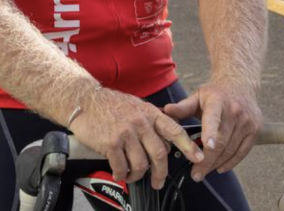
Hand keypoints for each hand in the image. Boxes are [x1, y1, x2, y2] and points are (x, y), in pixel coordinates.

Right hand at [70, 88, 203, 189]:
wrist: (84, 101)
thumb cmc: (111, 105)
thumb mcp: (137, 107)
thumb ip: (151, 121)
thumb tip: (164, 141)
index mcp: (151, 114)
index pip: (175, 131)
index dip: (188, 146)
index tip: (198, 157)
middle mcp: (141, 123)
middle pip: (159, 154)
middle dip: (161, 173)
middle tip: (158, 182)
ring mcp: (126, 133)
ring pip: (141, 164)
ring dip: (137, 176)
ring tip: (132, 177)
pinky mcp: (111, 143)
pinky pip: (121, 167)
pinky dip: (121, 174)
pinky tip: (119, 173)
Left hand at [163, 81, 262, 181]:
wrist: (240, 84)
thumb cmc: (216, 93)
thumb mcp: (198, 96)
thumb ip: (183, 107)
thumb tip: (165, 111)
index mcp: (218, 101)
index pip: (214, 118)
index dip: (211, 133)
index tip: (207, 146)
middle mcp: (235, 111)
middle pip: (221, 141)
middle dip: (207, 161)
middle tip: (195, 174)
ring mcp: (247, 121)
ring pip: (231, 149)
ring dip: (216, 164)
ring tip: (203, 172)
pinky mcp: (254, 130)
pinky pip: (242, 152)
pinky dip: (230, 162)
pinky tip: (219, 167)